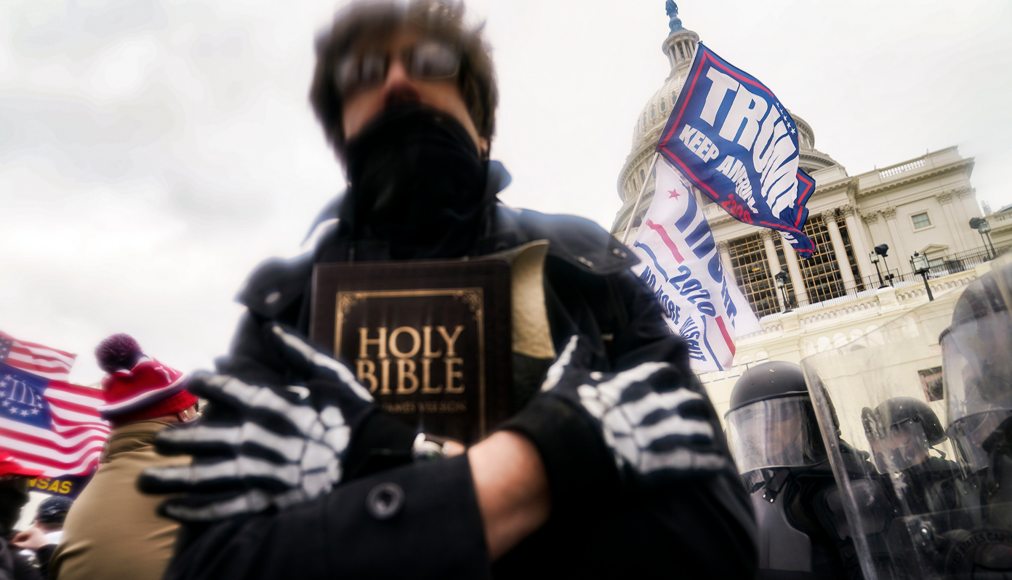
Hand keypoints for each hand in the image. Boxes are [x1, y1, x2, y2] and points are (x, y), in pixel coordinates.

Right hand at [12, 525, 48, 550]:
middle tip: (14, 544)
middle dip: (19, 540)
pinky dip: (26, 540)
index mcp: (31, 530)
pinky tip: (23, 544)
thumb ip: (18, 544)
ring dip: (22, 540)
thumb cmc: (37, 546)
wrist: (47, 549)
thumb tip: (12, 544)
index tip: (11, 544)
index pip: (20, 534)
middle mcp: (35, 529)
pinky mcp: (39, 535)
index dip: (15, 539)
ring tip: (18, 545)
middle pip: (23, 534)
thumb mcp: (26, 545)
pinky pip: (30, 537)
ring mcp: (37, 531)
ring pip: (27, 536)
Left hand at [139, 324, 374, 521]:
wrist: (376, 457)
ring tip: (145, 478)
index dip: (207, 382)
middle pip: (208, 436)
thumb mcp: (333, 373)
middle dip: (179, 438)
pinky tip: (173, 508)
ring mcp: (264, 470)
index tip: (192, 379)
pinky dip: (198, 509)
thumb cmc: (354, 413)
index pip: (230, 389)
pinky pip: (227, 506)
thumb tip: (271, 327)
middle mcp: (262, 437)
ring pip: (209, 475)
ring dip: (174, 477)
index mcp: (276, 404)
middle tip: (156, 441)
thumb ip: (299, 351)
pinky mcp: (270, 497)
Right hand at [538, 335, 727, 480]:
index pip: (666, 373)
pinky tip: (716, 464)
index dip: (670, 380)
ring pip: (699, 430)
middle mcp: (654, 405)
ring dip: (703, 434)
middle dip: (690, 407)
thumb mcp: (564, 375)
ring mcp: (661, 436)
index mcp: (634, 383)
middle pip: (689, 400)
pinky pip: (698, 462)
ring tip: (706, 439)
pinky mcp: (663, 465)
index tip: (671, 384)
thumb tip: (577, 337)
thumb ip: (575, 353)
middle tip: (691, 413)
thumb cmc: (561, 411)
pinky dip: (709, 462)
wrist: (559, 450)